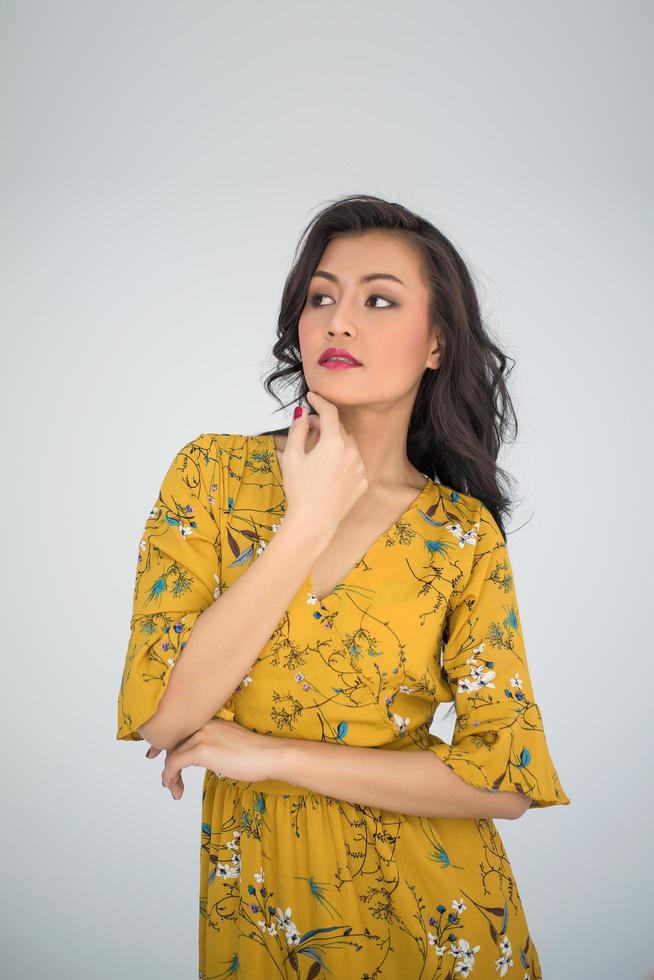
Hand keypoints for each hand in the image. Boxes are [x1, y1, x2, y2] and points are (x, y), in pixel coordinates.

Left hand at [151, 718, 283, 799]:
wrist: (269, 755)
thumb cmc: (255, 752)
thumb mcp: (228, 742)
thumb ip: (212, 743)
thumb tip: (200, 756)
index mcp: (208, 719)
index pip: (178, 730)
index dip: (163, 744)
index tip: (153, 755)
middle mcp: (201, 723)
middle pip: (172, 744)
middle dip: (166, 763)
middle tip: (168, 782)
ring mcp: (200, 735)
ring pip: (171, 755)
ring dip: (170, 776)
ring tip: (175, 789)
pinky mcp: (200, 750)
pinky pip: (173, 765)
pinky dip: (170, 778)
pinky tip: (176, 789)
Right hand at [281, 390, 368, 538]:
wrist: (313, 522)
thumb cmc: (299, 489)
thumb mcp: (292, 457)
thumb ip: (297, 430)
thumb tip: (301, 414)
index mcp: (334, 442)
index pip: (329, 412)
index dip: (320, 401)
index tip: (312, 396)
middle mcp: (352, 451)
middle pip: (339, 429)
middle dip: (324, 425)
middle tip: (307, 429)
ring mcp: (360, 467)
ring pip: (348, 445)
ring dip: (335, 442)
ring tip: (318, 451)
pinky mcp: (363, 481)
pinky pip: (354, 463)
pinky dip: (343, 460)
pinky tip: (329, 471)